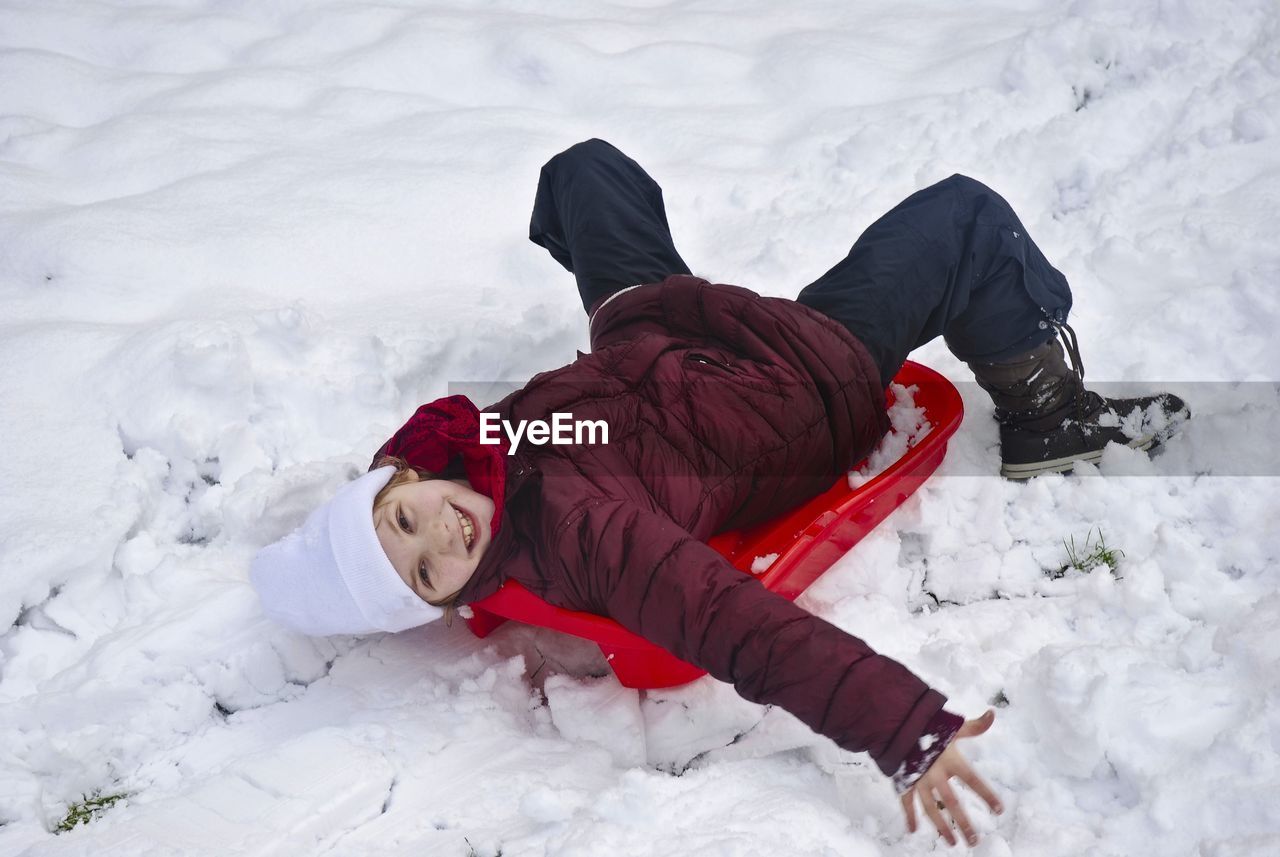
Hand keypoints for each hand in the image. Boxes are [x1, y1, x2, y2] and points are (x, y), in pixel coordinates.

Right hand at [900, 709, 1002, 846]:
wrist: (895, 721)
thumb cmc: (927, 724)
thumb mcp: (951, 725)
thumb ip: (974, 726)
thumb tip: (993, 713)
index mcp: (950, 759)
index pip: (972, 780)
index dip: (986, 794)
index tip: (999, 809)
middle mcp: (935, 773)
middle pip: (952, 802)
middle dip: (963, 822)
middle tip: (974, 841)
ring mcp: (918, 779)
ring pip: (931, 808)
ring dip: (941, 826)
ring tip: (952, 843)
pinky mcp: (904, 781)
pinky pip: (906, 802)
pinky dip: (909, 816)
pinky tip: (912, 831)